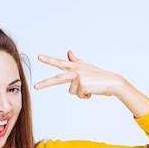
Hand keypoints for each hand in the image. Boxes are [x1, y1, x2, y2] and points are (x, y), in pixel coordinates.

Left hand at [33, 50, 148, 116]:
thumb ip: (76, 61)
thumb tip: (68, 52)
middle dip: (45, 83)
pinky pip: (79, 95)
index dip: (49, 60)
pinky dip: (85, 96)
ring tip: (89, 88)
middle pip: (57, 79)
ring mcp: (78, 77)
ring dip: (80, 93)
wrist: (113, 82)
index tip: (38, 57)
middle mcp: (75, 71)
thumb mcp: (86, 67)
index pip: (60, 62)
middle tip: (35, 87)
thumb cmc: (99, 76)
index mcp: (75, 67)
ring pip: (71, 91)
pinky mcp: (82, 84)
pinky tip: (92, 91)